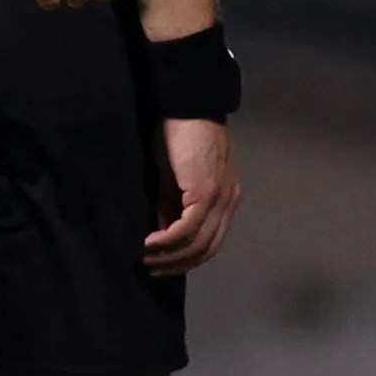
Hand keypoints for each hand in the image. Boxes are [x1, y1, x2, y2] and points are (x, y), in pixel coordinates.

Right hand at [143, 114, 239, 271]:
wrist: (186, 107)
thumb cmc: (178, 137)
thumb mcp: (174, 180)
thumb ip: (173, 207)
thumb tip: (165, 235)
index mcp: (226, 198)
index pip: (211, 241)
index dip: (186, 258)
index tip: (161, 265)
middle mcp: (229, 201)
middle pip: (207, 248)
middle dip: (178, 263)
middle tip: (151, 268)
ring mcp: (221, 198)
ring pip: (198, 242)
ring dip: (170, 256)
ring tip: (146, 258)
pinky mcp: (207, 192)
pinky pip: (188, 228)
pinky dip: (168, 240)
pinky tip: (151, 242)